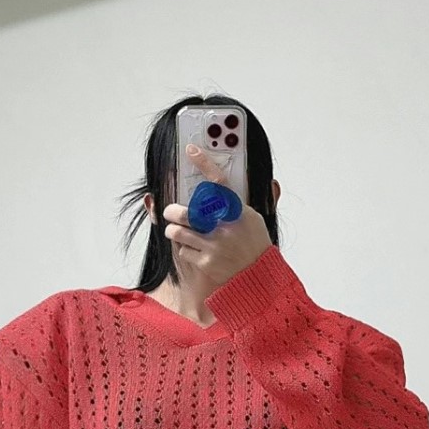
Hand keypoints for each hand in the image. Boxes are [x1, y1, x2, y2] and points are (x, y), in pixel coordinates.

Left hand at [162, 144, 270, 287]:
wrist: (258, 277)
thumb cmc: (255, 245)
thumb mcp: (253, 219)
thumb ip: (236, 204)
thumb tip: (223, 185)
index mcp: (238, 211)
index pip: (220, 182)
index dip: (205, 163)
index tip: (191, 150)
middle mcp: (225, 226)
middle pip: (185, 211)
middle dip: (172, 211)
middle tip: (170, 212)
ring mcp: (214, 245)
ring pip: (178, 232)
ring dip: (173, 231)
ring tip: (177, 232)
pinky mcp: (206, 263)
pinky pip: (183, 251)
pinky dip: (185, 250)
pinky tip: (194, 251)